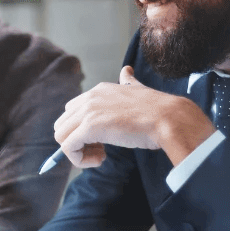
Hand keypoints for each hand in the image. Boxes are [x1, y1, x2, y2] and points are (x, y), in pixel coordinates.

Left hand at [54, 66, 215, 167]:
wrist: (168, 118)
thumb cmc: (157, 111)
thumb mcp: (138, 90)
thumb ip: (128, 82)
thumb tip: (126, 71)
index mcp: (99, 90)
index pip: (73, 111)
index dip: (82, 130)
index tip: (102, 140)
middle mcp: (90, 97)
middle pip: (63, 124)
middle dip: (77, 140)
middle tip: (100, 149)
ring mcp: (88, 111)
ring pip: (61, 136)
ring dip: (78, 151)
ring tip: (100, 156)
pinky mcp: (89, 128)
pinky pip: (67, 148)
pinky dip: (79, 159)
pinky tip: (100, 159)